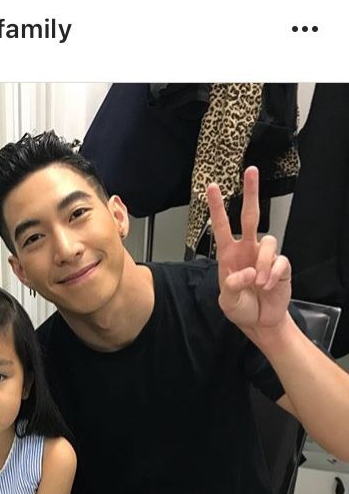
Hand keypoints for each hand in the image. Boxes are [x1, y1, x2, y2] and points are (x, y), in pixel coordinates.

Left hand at [207, 166, 291, 333]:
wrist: (261, 322)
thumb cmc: (241, 308)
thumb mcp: (228, 301)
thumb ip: (232, 286)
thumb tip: (247, 272)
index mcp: (229, 255)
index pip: (222, 226)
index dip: (216, 207)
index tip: (211, 187)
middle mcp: (247, 249)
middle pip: (251, 215)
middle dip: (251, 192)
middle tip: (250, 171)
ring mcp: (265, 256)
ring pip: (268, 241)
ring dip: (262, 263)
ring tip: (259, 283)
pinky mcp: (281, 265)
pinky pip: (280, 261)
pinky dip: (273, 274)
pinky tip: (267, 286)